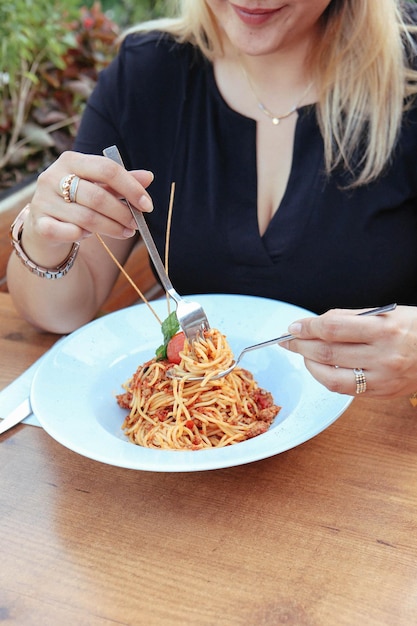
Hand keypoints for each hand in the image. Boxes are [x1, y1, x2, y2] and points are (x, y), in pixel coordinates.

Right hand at [26, 150, 153, 247]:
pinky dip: (83, 236)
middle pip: (98, 196)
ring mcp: (43, 200)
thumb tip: (149, 177)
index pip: (107, 169)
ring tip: (124, 232)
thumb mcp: (99, 187)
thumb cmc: (77, 202)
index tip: (147, 205)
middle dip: (122, 213)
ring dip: (111, 228)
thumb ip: (121, 182)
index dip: (131, 188)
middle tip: (135, 224)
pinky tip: (89, 236)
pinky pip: (69, 232)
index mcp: (70, 160)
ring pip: (87, 218)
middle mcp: (52, 177)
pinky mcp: (39, 224)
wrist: (45, 224)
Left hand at [280, 305, 416, 397]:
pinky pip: (344, 390)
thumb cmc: (416, 327)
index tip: (294, 326)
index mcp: (385, 329)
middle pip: (328, 352)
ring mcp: (383, 378)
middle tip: (289, 339)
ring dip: (310, 364)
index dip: (307, 327)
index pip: (333, 328)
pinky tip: (321, 368)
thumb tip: (316, 324)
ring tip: (303, 354)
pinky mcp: (382, 393)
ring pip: (331, 376)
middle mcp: (384, 356)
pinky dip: (326, 378)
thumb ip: (350, 318)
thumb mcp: (387, 312)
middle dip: (302, 345)